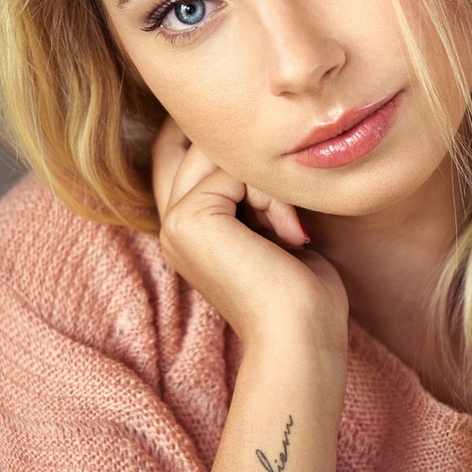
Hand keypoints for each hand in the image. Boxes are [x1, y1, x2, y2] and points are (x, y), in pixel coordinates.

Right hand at [151, 115, 348, 356]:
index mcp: (185, 227)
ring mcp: (173, 222)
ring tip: (290, 227)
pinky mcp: (187, 220)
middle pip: (199, 143)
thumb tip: (252, 137)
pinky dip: (270, 194)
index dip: (218, 136)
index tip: (270, 147)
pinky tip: (288, 233)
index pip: (182, 149)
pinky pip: (231, 171)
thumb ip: (252, 185)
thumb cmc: (301, 290)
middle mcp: (170, 223)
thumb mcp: (273, 223)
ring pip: (217, 152)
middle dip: (252, 160)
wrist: (301, 336)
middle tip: (289, 212)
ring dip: (266, 180)